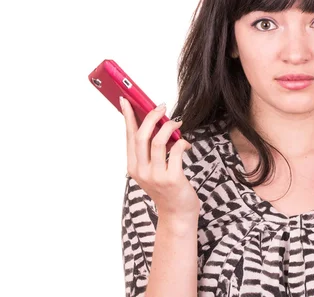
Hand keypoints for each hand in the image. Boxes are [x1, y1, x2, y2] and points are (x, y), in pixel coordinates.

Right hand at [120, 97, 199, 219]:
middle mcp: (141, 171)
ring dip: (169, 127)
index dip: (128, 117)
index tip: (126, 100)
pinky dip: (182, 143)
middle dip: (151, 117)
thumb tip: (158, 124)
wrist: (177, 214)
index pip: (129, 137)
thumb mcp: (153, 169)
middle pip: (141, 136)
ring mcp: (156, 176)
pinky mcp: (172, 179)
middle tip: (161, 107)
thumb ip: (152, 150)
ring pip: (159, 142)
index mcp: (133, 166)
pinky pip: (176, 152)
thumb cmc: (168, 188)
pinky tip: (186, 144)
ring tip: (176, 123)